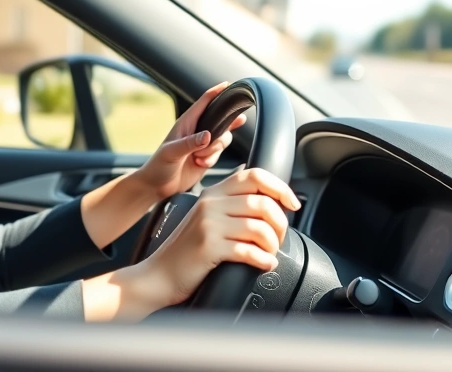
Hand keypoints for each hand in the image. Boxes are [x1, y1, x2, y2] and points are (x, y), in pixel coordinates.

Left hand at [131, 82, 246, 199]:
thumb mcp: (171, 153)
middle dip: (223, 130)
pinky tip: (200, 164)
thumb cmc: (158, 166)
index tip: (229, 84)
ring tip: (198, 159)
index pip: (204, 102)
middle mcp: (196, 130)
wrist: (157, 185)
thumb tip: (208, 135)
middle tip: (218, 137)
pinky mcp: (207, 156)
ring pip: (224, 138)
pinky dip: (213, 159)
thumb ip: (190, 143)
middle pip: (221, 121)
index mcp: (186, 123)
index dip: (217, 92)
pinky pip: (220, 153)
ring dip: (215, 150)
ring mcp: (203, 143)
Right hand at [139, 167, 298, 309]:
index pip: (254, 175)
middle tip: (277, 240)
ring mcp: (208, 225)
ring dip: (273, 246)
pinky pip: (250, 251)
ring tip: (269, 254)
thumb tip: (270, 201)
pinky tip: (263, 265)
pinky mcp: (209, 247)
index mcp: (212, 193)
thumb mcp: (205, 218)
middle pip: (263, 203)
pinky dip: (264, 261)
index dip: (280, 188)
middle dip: (280, 224)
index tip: (292, 204)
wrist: (158, 275)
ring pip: (260, 228)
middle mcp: (210, 204)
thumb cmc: (186, 251)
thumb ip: (230, 205)